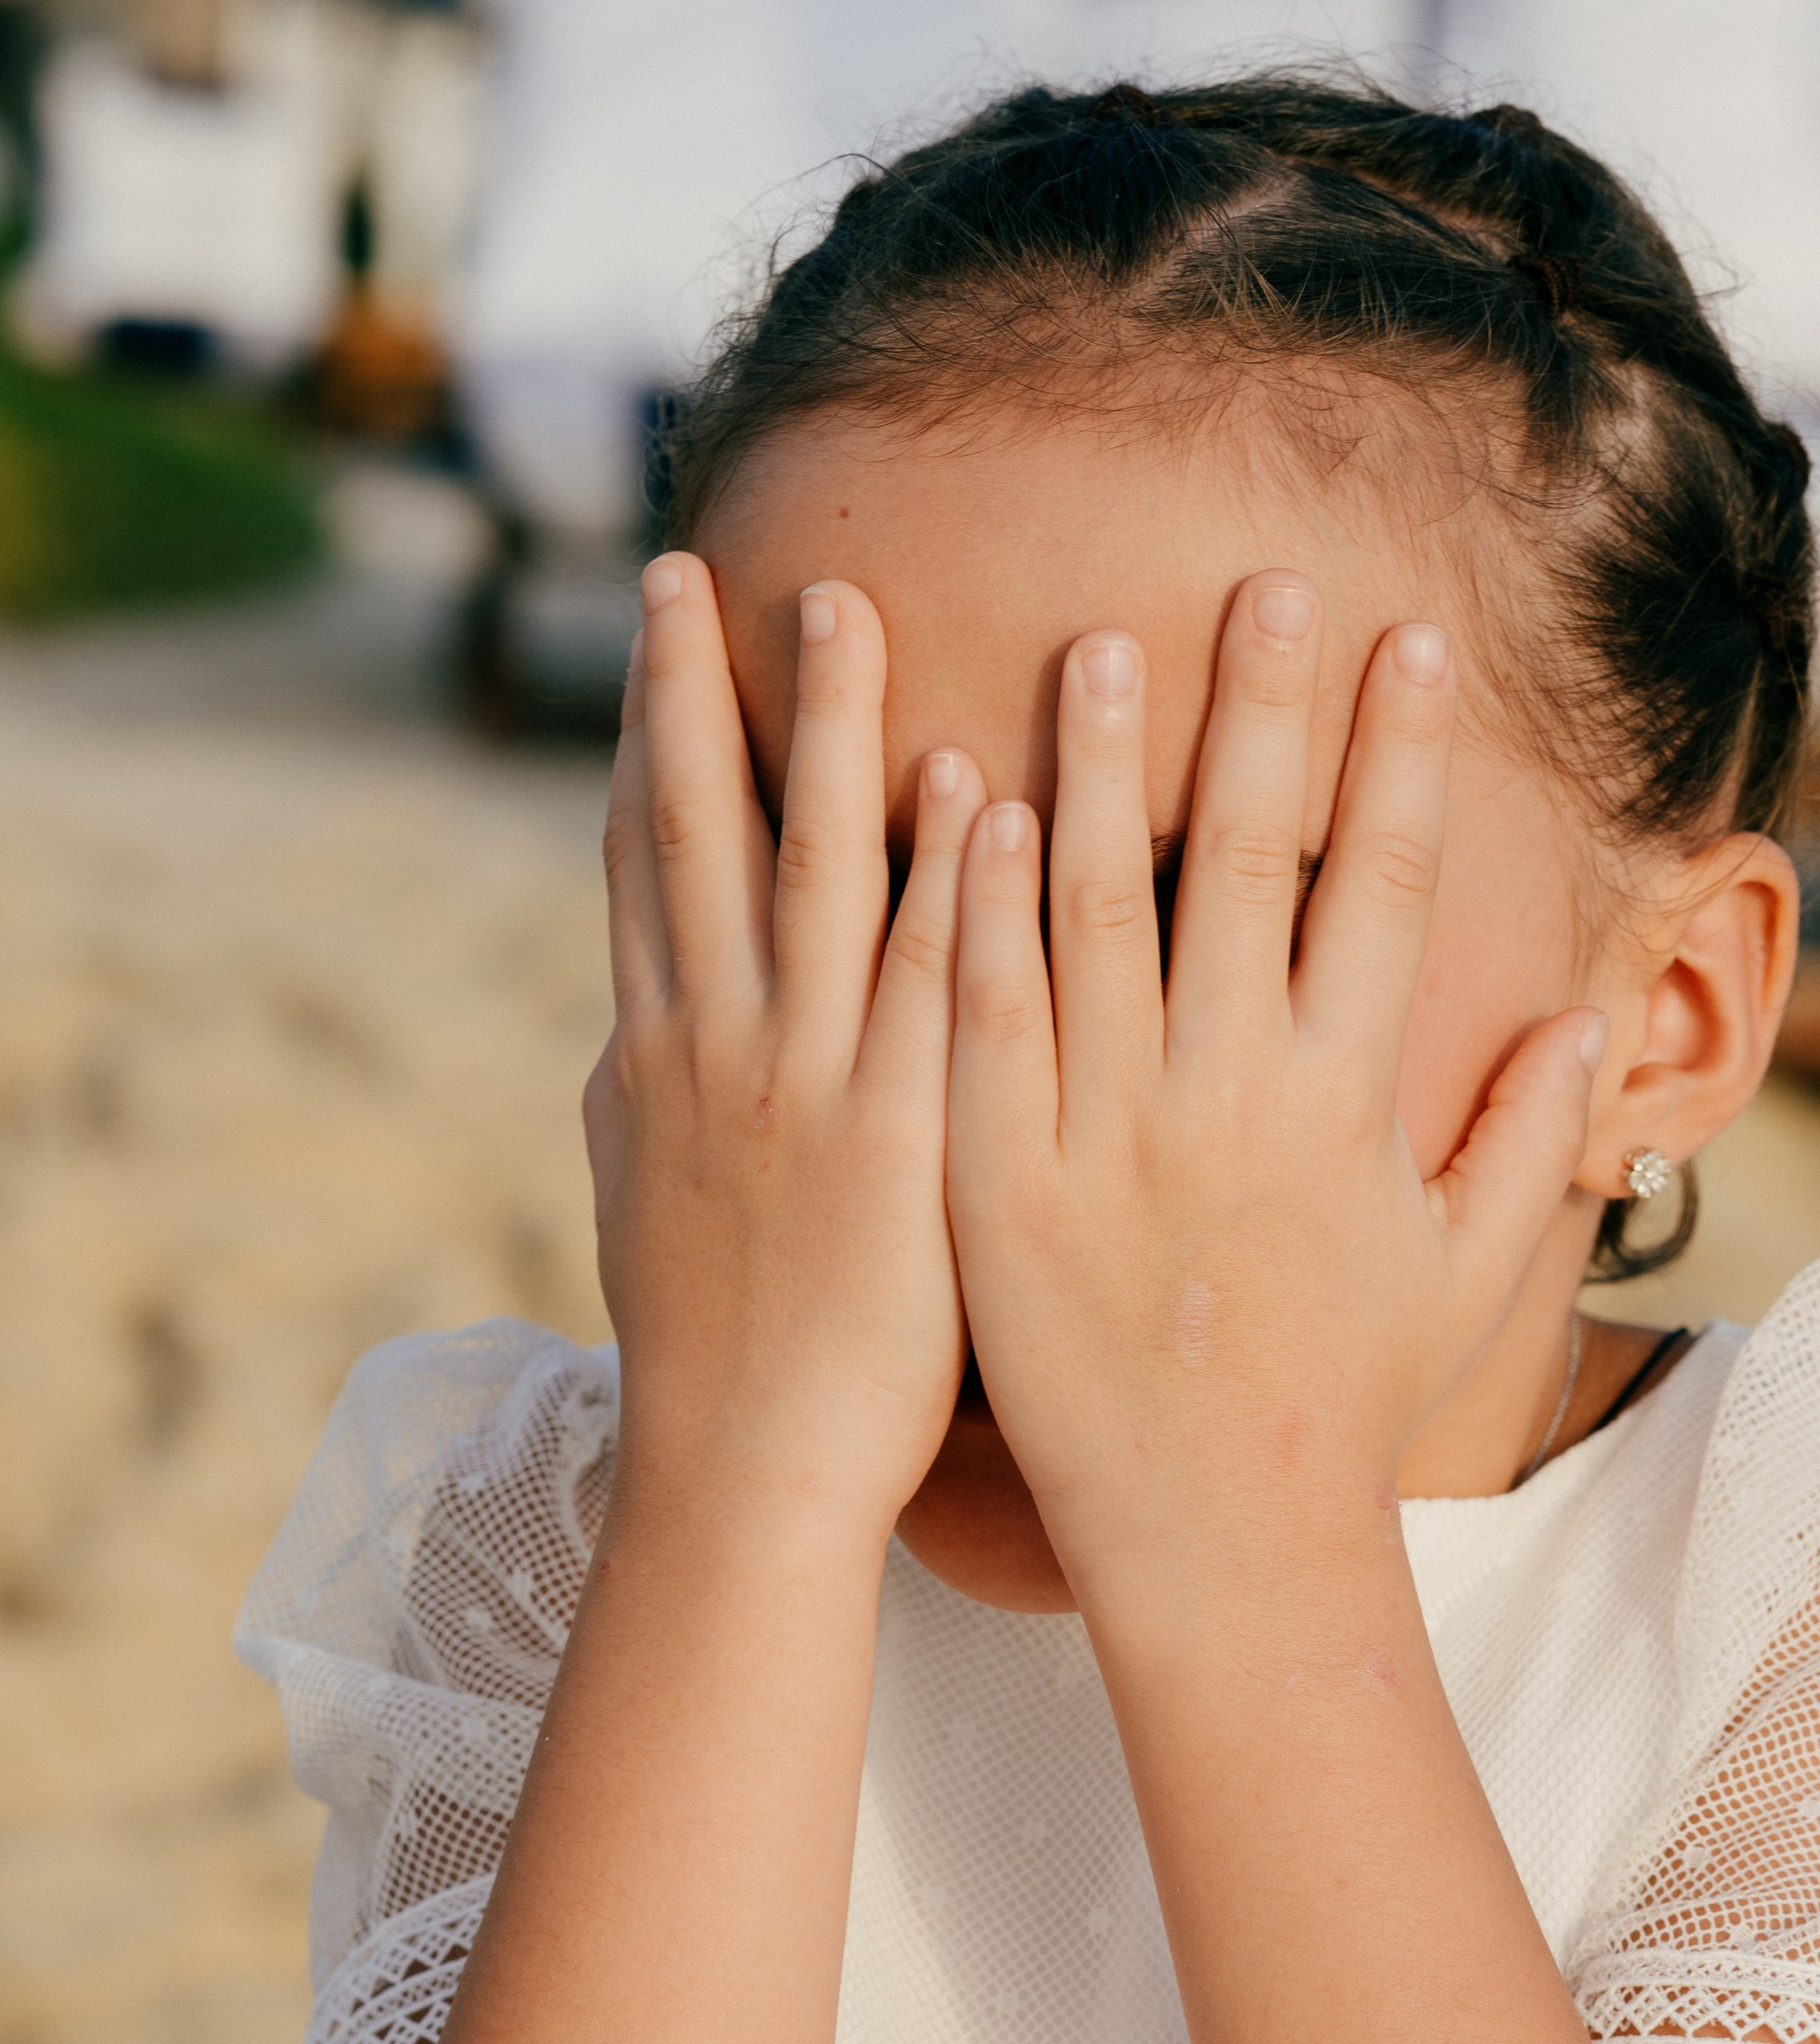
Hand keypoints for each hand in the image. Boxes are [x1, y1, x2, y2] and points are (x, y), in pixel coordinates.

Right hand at [585, 561, 978, 1523]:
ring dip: (828, 735)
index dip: (646, 741)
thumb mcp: (642, 1208)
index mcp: (655, 1060)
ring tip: (847, 609)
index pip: (646, 870)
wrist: (744, 1477)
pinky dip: (946, 878)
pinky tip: (974, 783)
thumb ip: (637, 1106)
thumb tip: (620, 1039)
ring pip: (814, 874)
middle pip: (702, 837)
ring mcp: (804, 1085)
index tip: (657, 632)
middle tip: (699, 566)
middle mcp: (715, 1049)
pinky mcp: (901, 1135)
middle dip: (697, 693)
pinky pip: (931, 980)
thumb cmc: (710, 1359)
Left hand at [942, 573, 1601, 1591]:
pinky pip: (985, 1011)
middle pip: (1248, 858)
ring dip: (1105, 763)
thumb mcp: (1464, 1273)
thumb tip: (1593, 1016)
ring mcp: (1108, 1128)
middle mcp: (1233, 1090)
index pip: (1385, 883)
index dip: (1399, 753)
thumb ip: (1525, 1138)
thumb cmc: (1348, 1404)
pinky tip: (972, 796)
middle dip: (1264, 709)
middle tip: (1269, 580)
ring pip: (1100, 906)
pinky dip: (979, 900)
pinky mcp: (999, 1175)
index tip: (1406, 638)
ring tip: (1104, 640)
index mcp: (1348, 1095)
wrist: (1217, 1538)